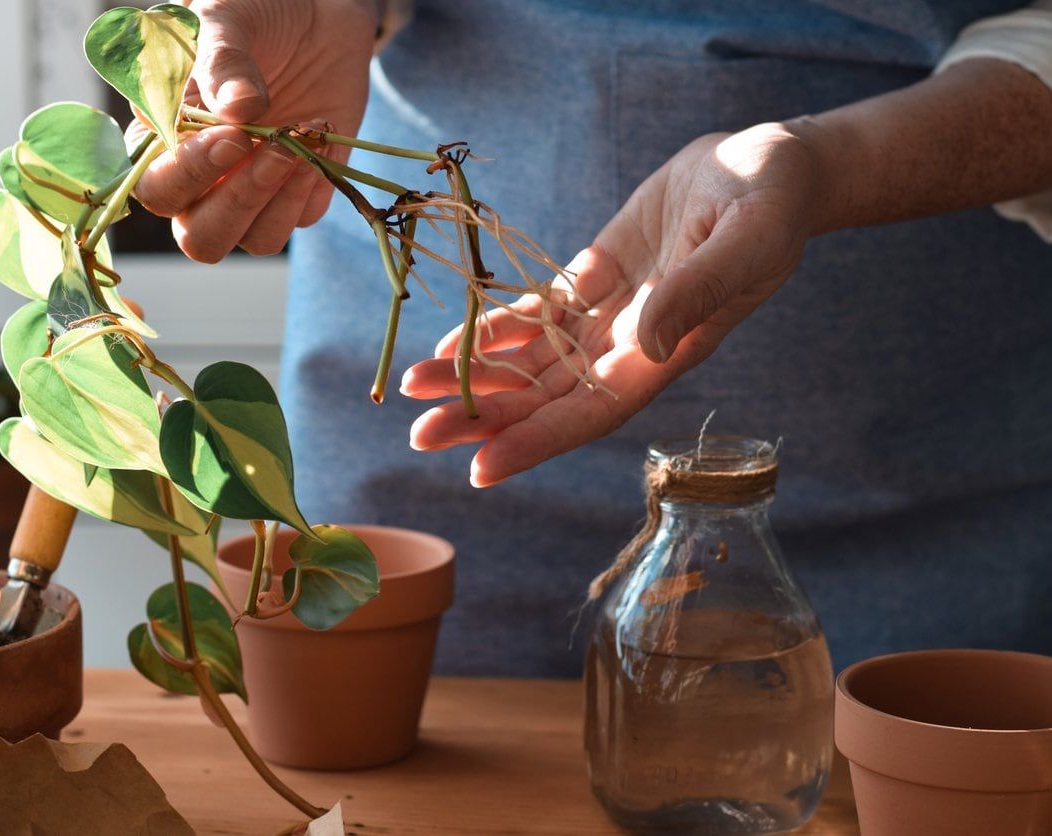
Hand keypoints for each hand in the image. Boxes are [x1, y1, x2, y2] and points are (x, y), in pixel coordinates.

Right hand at [132, 0, 376, 260]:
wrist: (316, 13)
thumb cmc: (254, 13)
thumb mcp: (228, 20)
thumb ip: (225, 62)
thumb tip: (239, 109)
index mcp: (163, 140)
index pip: (157, 188)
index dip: (189, 175)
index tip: (232, 138)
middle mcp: (203, 180)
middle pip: (201, 237)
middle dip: (238, 202)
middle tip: (274, 149)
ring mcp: (252, 190)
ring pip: (255, 240)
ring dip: (281, 198)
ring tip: (303, 137)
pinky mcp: (299, 192)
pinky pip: (302, 218)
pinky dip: (314, 183)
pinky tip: (322, 135)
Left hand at [402, 123, 819, 485]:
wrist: (767, 164)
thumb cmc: (772, 202)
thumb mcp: (746, 239)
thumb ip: (698, 291)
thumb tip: (647, 346)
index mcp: (666, 353)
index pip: (591, 413)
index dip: (536, 442)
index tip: (481, 468)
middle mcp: (629, 346)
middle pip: (546, 398)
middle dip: (484, 417)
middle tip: (419, 434)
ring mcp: (608, 314)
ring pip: (532, 360)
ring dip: (475, 377)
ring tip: (414, 387)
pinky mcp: (596, 276)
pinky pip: (536, 313)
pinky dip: (494, 330)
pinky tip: (450, 345)